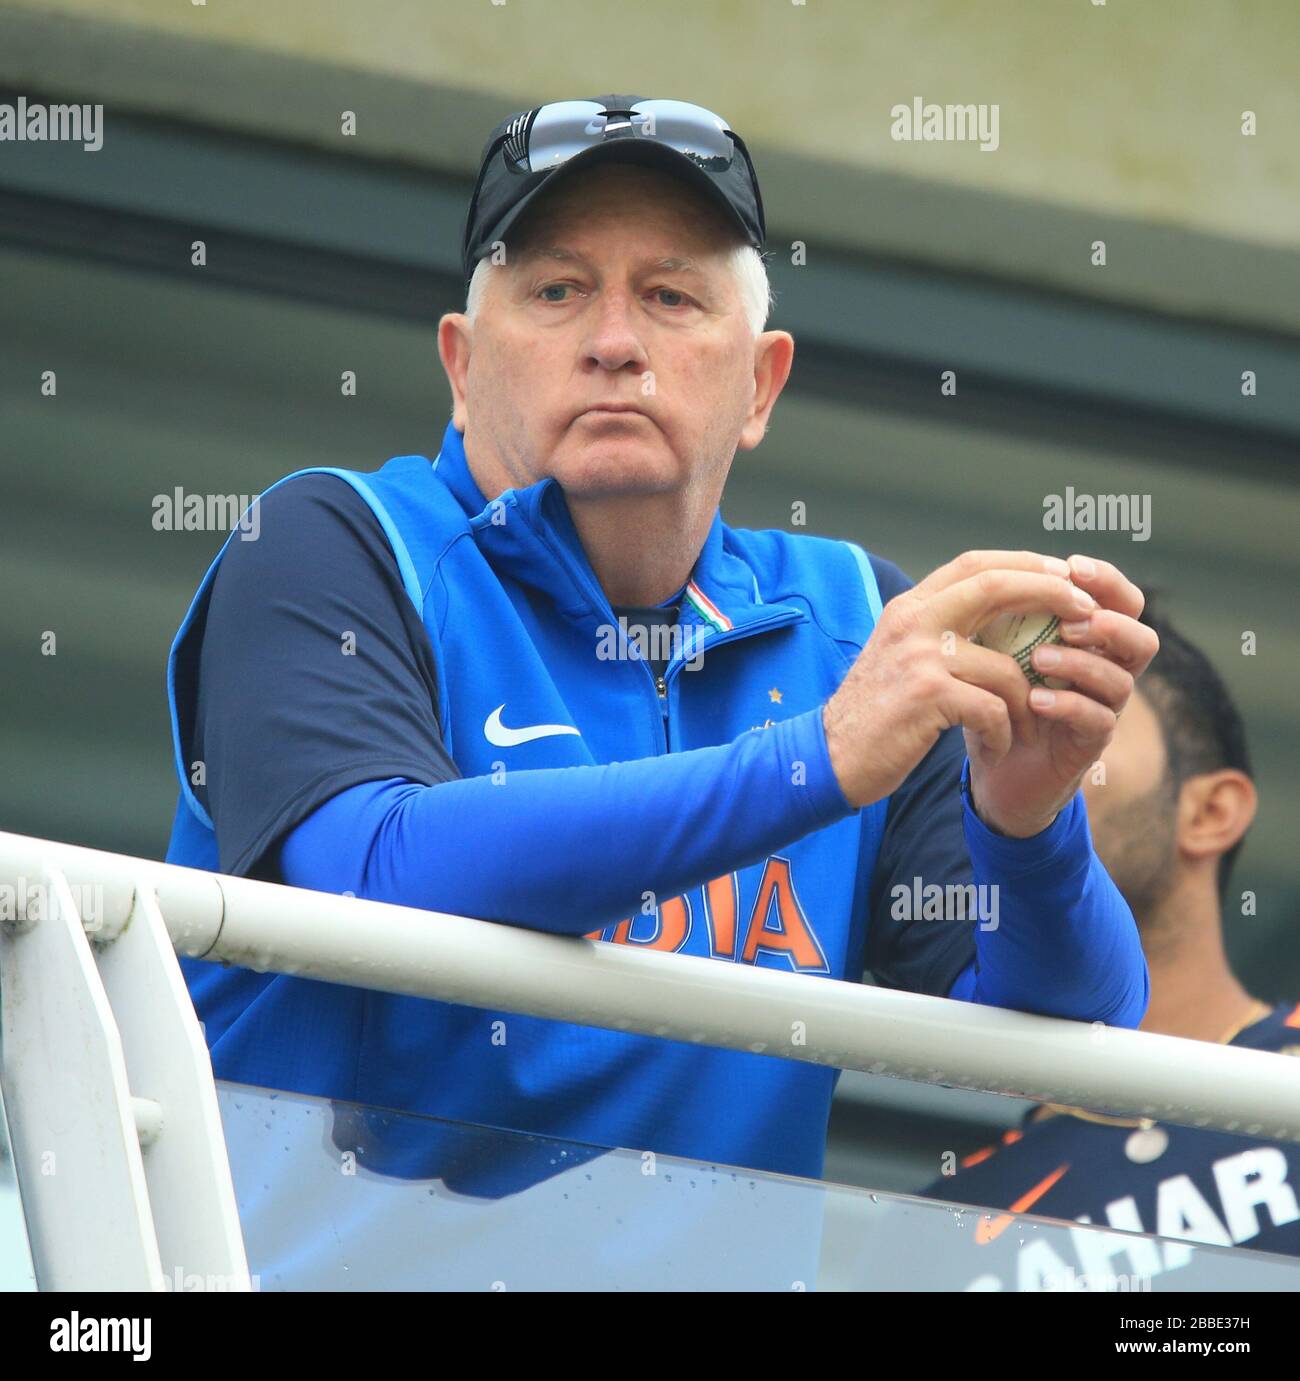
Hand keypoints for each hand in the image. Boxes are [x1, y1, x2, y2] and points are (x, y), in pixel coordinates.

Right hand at [822, 551, 1157, 835]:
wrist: (831, 757)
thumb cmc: (876, 713)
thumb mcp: (903, 656)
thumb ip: (942, 631)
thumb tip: (1002, 614)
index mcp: (910, 607)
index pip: (974, 564)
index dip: (1024, 564)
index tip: (1063, 575)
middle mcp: (913, 621)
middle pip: (995, 585)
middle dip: (1051, 594)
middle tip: (1087, 612)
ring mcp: (919, 657)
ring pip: (1005, 664)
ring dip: (1026, 699)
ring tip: (1022, 724)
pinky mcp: (926, 696)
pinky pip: (991, 707)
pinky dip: (1002, 730)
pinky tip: (995, 745)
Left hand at [963, 553, 1156, 835]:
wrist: (992, 766)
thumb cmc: (996, 697)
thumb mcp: (994, 649)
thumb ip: (1001, 613)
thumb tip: (984, 566)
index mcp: (1090, 641)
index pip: (1121, 600)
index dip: (1107, 580)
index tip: (1071, 567)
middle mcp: (1107, 672)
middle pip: (1142, 638)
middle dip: (1110, 623)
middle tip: (1069, 620)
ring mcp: (1103, 710)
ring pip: (1122, 679)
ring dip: (1082, 663)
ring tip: (1040, 659)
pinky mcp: (1090, 745)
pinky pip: (1097, 720)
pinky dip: (1068, 705)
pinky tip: (1035, 699)